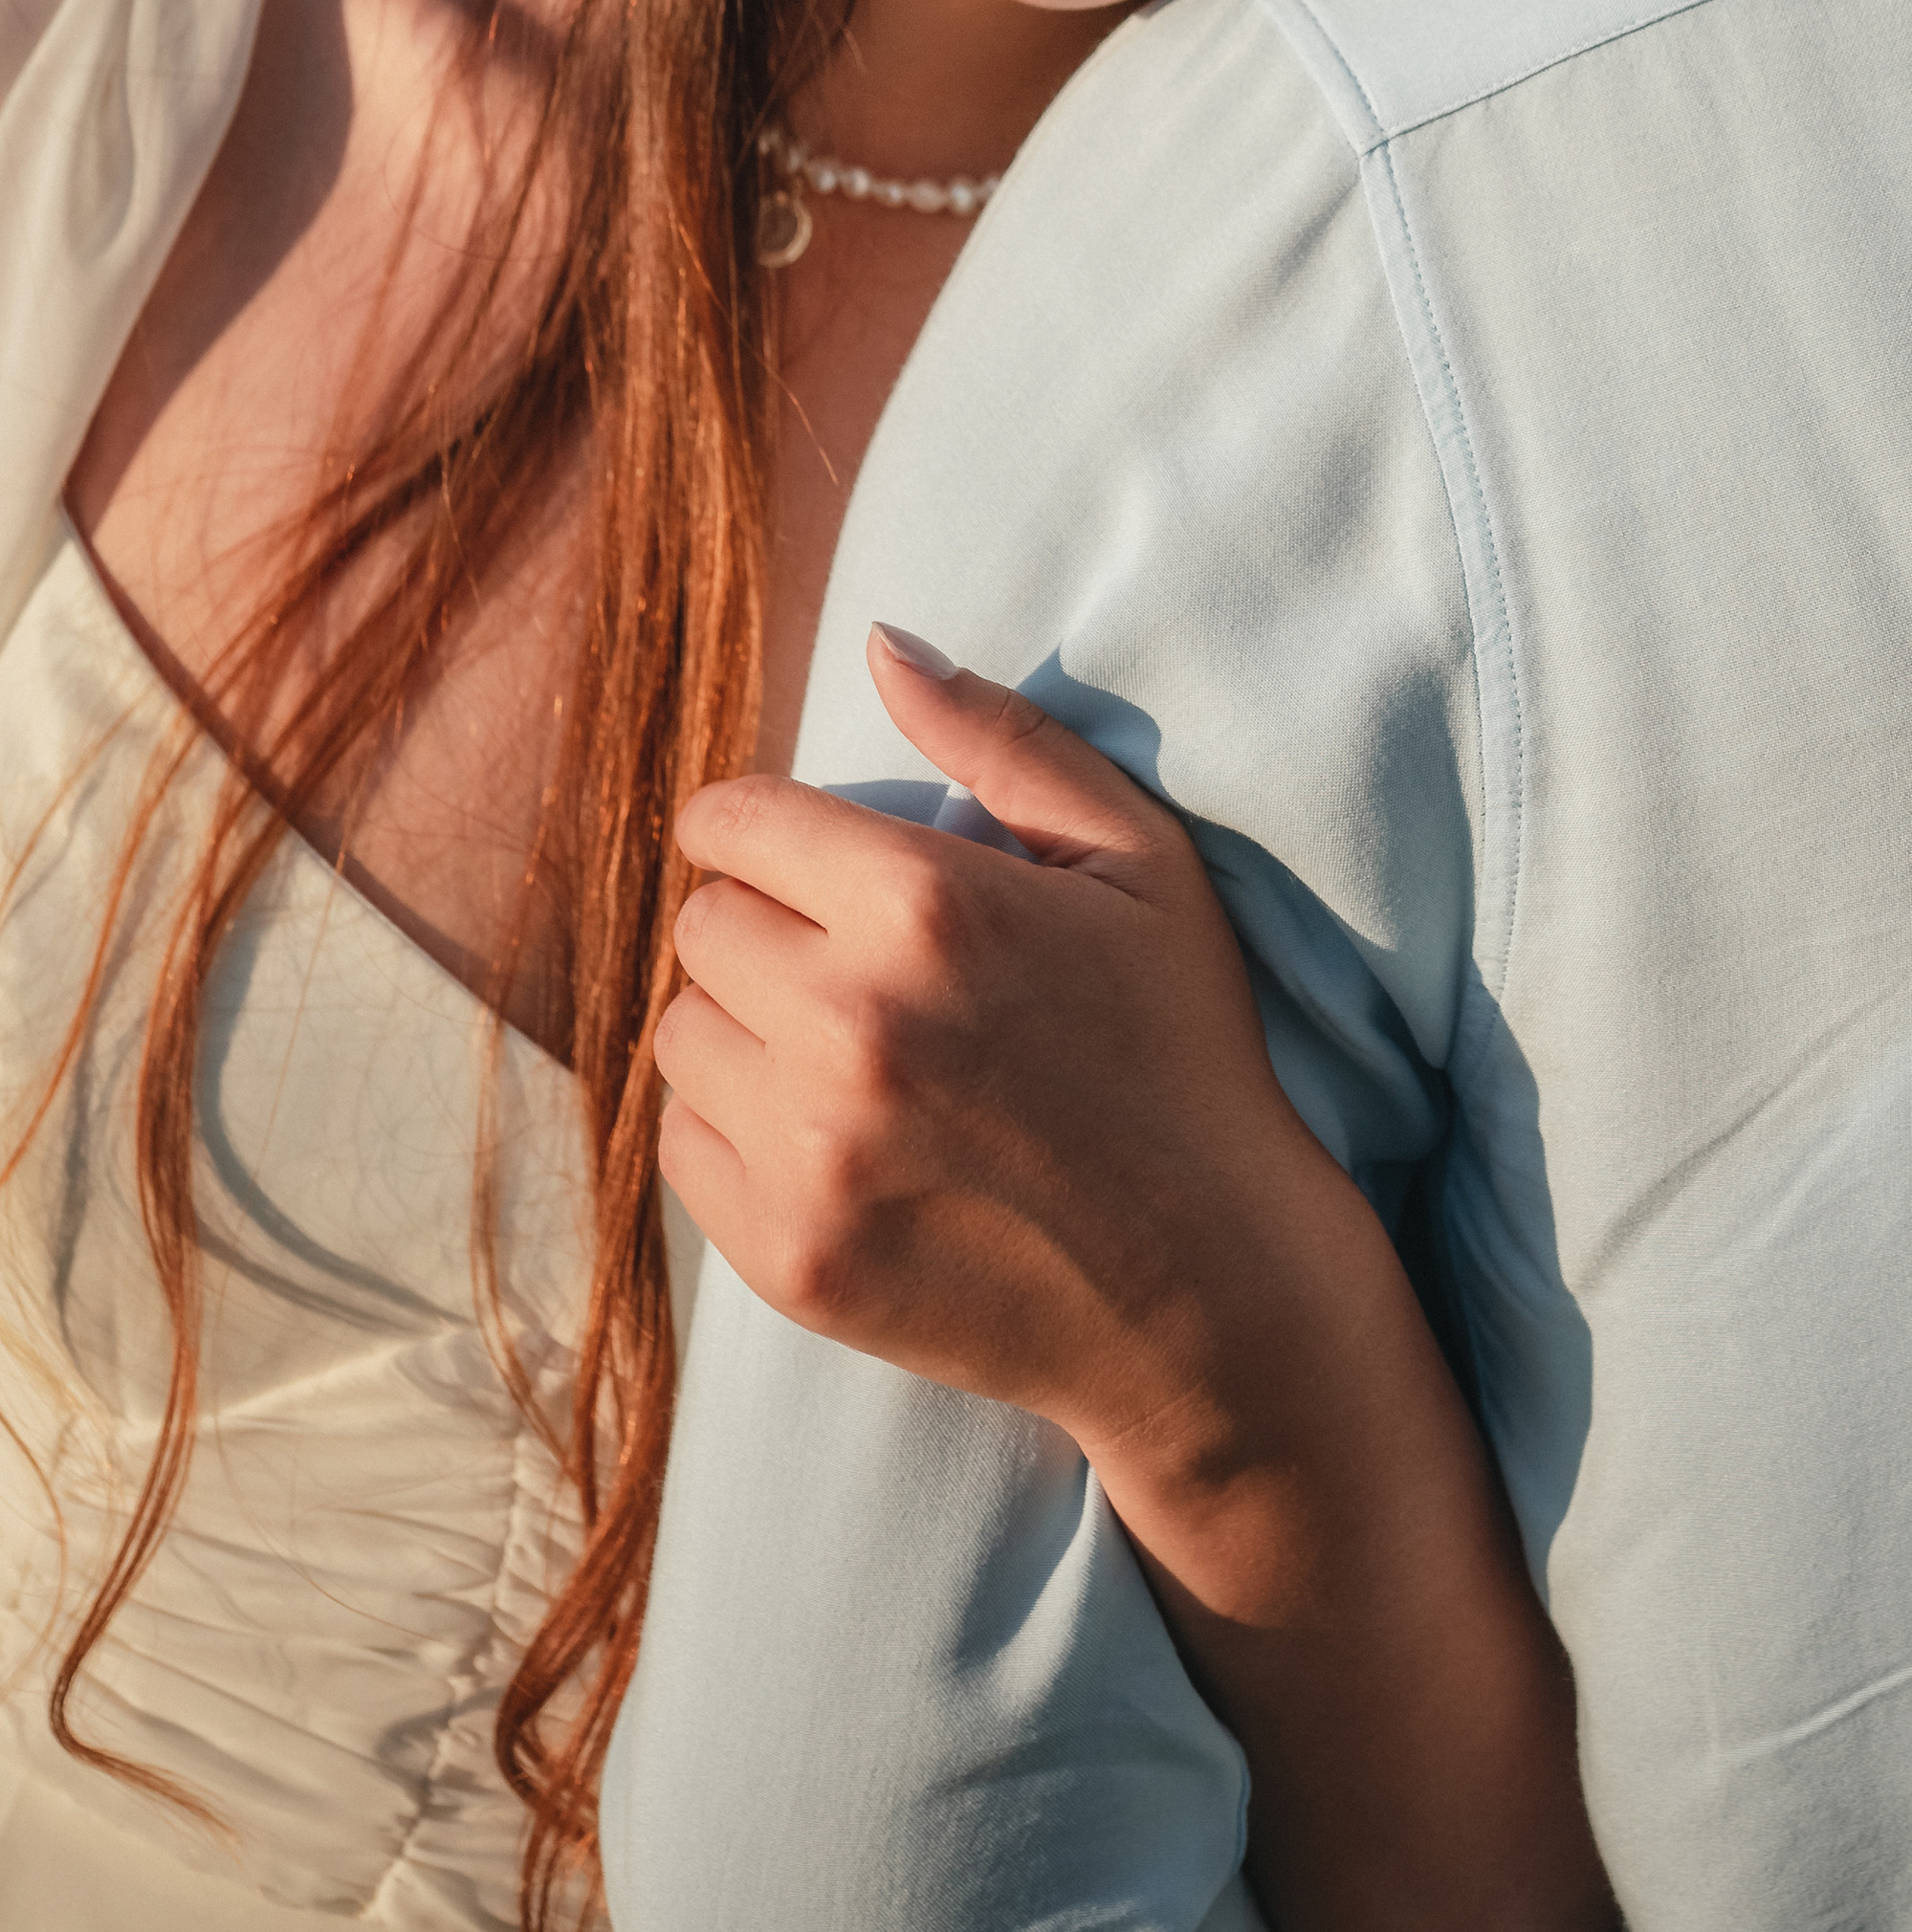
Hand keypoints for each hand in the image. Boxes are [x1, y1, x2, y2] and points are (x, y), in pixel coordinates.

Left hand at [655, 627, 1365, 1480]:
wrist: (1211, 1289)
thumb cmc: (1181, 1051)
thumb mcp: (1136, 864)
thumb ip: (1001, 738)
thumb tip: (883, 642)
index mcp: (926, 906)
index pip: (734, 821)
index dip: (762, 830)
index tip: (799, 859)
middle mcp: (849, 1024)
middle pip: (703, 925)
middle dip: (767, 926)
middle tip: (853, 963)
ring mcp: (812, 1152)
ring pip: (681, 1035)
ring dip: (745, 1028)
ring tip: (845, 1051)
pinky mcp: (788, 1257)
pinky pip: (683, 1147)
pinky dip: (737, 1130)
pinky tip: (837, 1135)